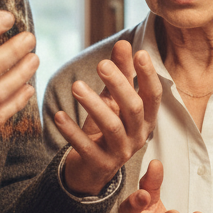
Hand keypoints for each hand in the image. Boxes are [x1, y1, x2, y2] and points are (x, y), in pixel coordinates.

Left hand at [54, 39, 161, 196]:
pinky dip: (72, 131)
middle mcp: (138, 136)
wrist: (92, 169)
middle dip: (119, 85)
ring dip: (93, 105)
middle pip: (133, 109)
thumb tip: (124, 43)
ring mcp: (120, 153)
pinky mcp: (99, 164)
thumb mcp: (113, 101)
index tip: (140, 53)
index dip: (148, 75)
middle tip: (102, 64)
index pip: (153, 95)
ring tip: (76, 86)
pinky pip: (86, 146)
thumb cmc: (106, 129)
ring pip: (111, 126)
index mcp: (145, 119)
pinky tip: (59, 115)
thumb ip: (121, 74)